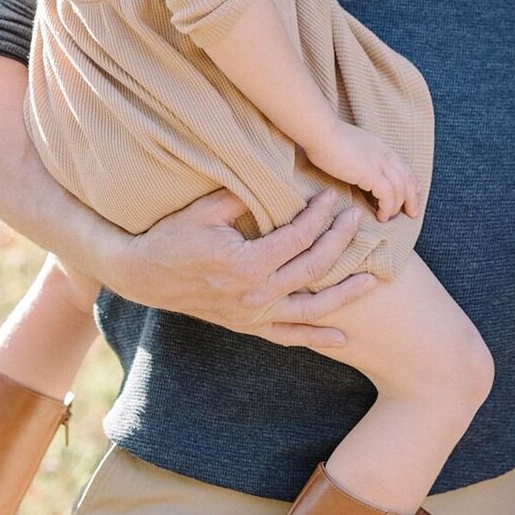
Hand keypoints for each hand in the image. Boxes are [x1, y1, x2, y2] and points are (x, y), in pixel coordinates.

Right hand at [111, 186, 376, 353]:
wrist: (141, 276)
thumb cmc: (171, 237)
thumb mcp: (204, 209)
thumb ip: (242, 196)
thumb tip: (276, 175)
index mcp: (246, 264)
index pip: (297, 238)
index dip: (319, 216)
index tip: (333, 198)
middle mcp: (254, 295)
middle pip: (312, 268)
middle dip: (340, 242)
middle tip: (357, 220)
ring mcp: (252, 315)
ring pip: (311, 308)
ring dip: (344, 294)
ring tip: (373, 279)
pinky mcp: (247, 326)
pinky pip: (288, 337)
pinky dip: (317, 338)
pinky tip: (343, 338)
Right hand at [309, 126, 420, 223]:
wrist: (320, 131)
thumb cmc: (324, 138)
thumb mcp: (348, 145)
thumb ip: (356, 156)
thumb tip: (353, 166)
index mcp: (379, 146)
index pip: (402, 166)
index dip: (411, 181)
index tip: (414, 193)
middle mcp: (384, 153)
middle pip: (407, 178)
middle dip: (412, 198)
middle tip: (412, 213)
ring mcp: (379, 162)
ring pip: (400, 189)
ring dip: (397, 207)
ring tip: (388, 218)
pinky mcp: (371, 173)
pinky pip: (387, 195)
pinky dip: (387, 208)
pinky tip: (380, 216)